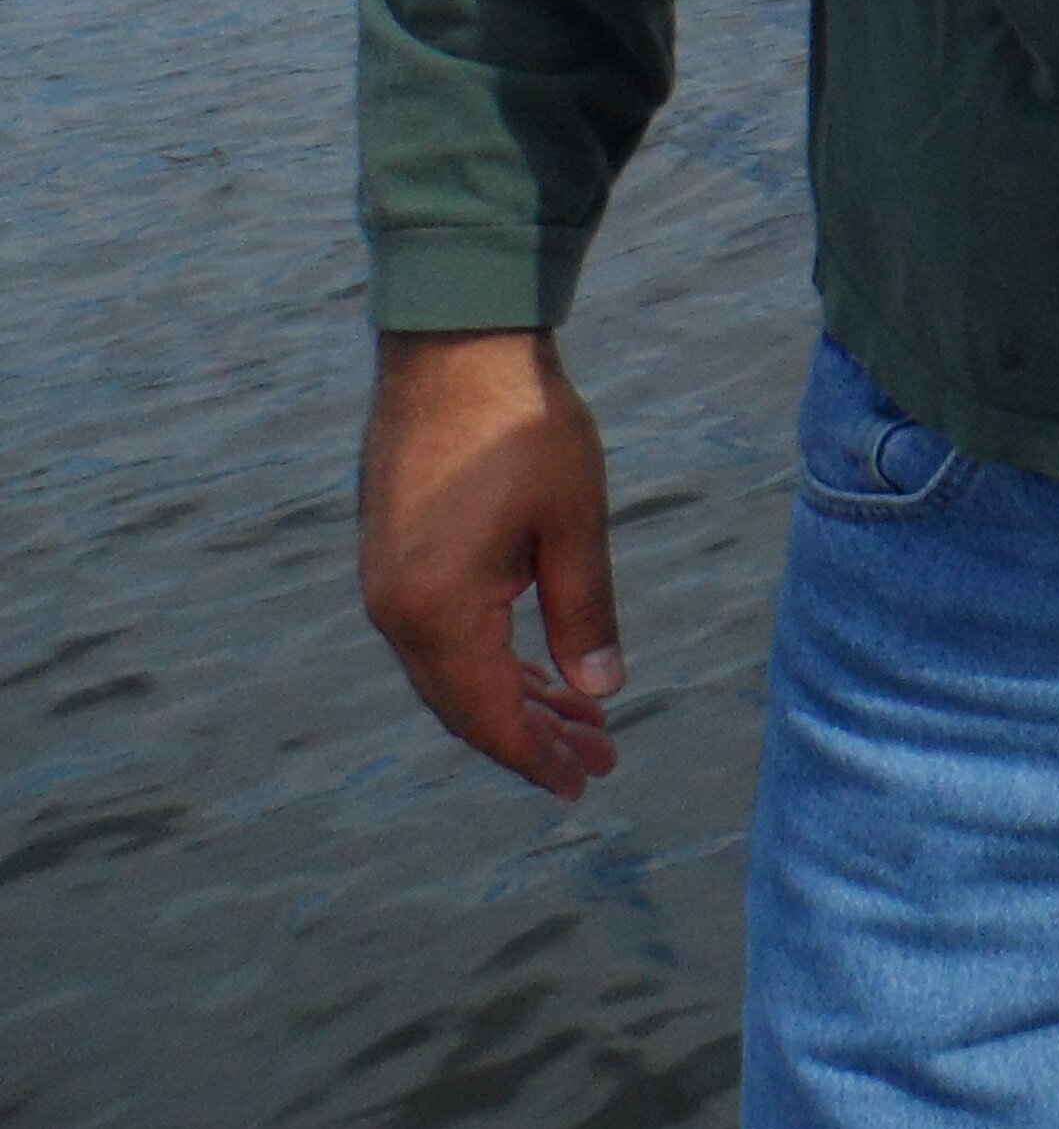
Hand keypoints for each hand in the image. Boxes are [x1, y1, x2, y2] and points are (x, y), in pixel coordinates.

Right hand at [358, 330, 620, 802]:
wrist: (454, 344)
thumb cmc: (522, 427)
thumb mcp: (574, 524)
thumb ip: (585, 613)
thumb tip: (601, 692)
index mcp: (436, 611)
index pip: (487, 713)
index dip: (535, 754)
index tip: (583, 783)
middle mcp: (396, 608)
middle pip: (465, 702)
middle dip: (531, 736)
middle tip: (597, 762)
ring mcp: (387, 581)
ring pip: (453, 669)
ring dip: (514, 697)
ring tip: (584, 722)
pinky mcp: (394, 553)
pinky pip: (441, 632)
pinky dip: (490, 658)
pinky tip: (536, 669)